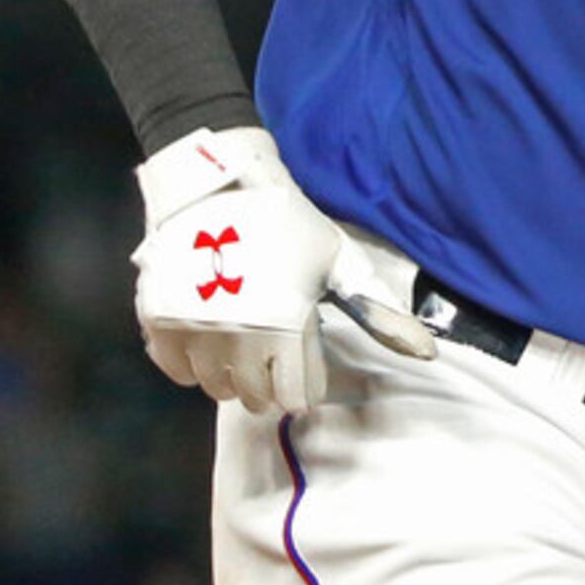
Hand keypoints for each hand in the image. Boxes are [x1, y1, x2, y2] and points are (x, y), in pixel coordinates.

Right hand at [131, 126, 434, 413]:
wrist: (219, 185)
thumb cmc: (288, 223)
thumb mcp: (339, 261)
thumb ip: (378, 312)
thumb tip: (426, 353)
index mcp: (286, 325)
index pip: (296, 396)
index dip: (304, 383)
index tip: (303, 363)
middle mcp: (238, 338)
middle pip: (254, 398)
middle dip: (268, 382)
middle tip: (272, 351)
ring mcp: (194, 333)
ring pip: (215, 389)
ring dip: (230, 376)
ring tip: (242, 342)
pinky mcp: (158, 322)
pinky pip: (176, 373)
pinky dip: (192, 364)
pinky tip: (209, 337)